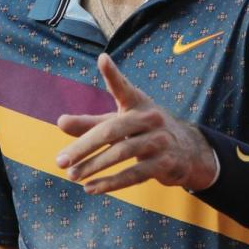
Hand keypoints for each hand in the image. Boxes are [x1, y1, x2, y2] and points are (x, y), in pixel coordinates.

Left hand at [55, 53, 217, 194]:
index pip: (124, 88)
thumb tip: (60, 122)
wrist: (187, 151)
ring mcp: (159, 141)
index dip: (113, 74)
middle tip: (60, 160)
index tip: (102, 59)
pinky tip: (91, 188)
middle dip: (84, 147)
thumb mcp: (119, 123)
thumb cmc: (144, 132)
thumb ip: (90, 123)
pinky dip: (110, 183)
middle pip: (111, 131)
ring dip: (94, 167)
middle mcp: (150, 118)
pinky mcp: (164, 164)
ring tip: (72, 176)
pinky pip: (133, 174)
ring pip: (121, 154)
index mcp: (138, 103)